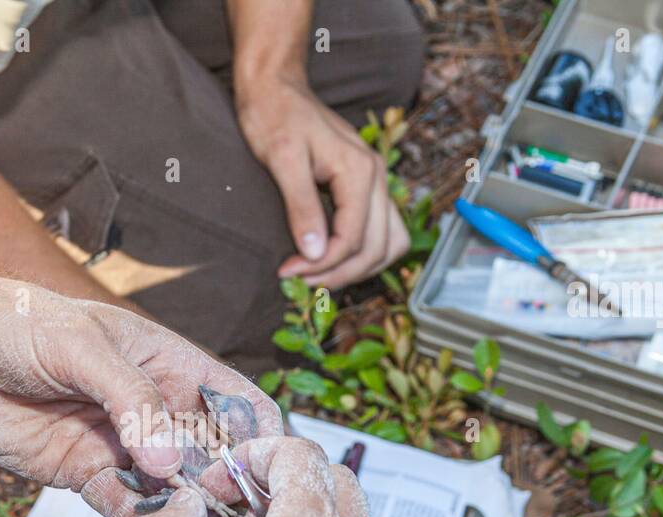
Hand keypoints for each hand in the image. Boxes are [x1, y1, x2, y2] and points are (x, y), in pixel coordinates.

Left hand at [0, 277, 281, 516]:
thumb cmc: (18, 324)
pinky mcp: (89, 477)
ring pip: (174, 490)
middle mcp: (156, 410)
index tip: (265, 470)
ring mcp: (124, 446)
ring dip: (191, 516)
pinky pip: (126, 508)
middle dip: (229, 489)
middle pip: (212, 457)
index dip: (257, 437)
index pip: (235, 404)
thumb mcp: (84, 347)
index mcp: (172, 365)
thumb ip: (131, 399)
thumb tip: (167, 456)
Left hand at [236, 77, 408, 288]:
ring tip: (319, 277)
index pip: (354, 238)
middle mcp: (376, 176)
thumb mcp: (282, 159)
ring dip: (358, 268)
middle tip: (301, 282)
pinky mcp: (366, 186)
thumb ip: (301, 206)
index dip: (323, 265)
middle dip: (341, 273)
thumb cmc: (274, 116)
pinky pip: (380, 231)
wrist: (276, 88)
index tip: (287, 272)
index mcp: (359, 170)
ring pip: (389, 243)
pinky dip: (363, 252)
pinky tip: (331, 259)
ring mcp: (375, 181)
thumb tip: (314, 254)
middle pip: (378, 248)